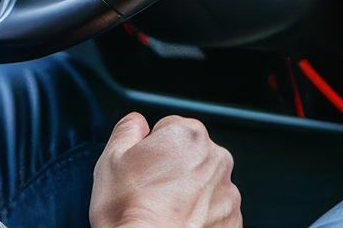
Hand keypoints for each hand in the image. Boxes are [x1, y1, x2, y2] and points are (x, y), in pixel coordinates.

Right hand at [90, 113, 240, 227]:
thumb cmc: (131, 216)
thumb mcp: (110, 161)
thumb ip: (127, 128)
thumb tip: (136, 123)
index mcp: (188, 135)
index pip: (168, 127)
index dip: (151, 148)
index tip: (143, 168)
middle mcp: (215, 158)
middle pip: (189, 153)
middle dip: (173, 168)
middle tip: (151, 192)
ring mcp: (227, 191)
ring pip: (203, 182)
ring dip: (189, 192)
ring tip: (164, 212)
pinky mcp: (232, 221)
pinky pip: (214, 209)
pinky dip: (201, 216)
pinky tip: (180, 224)